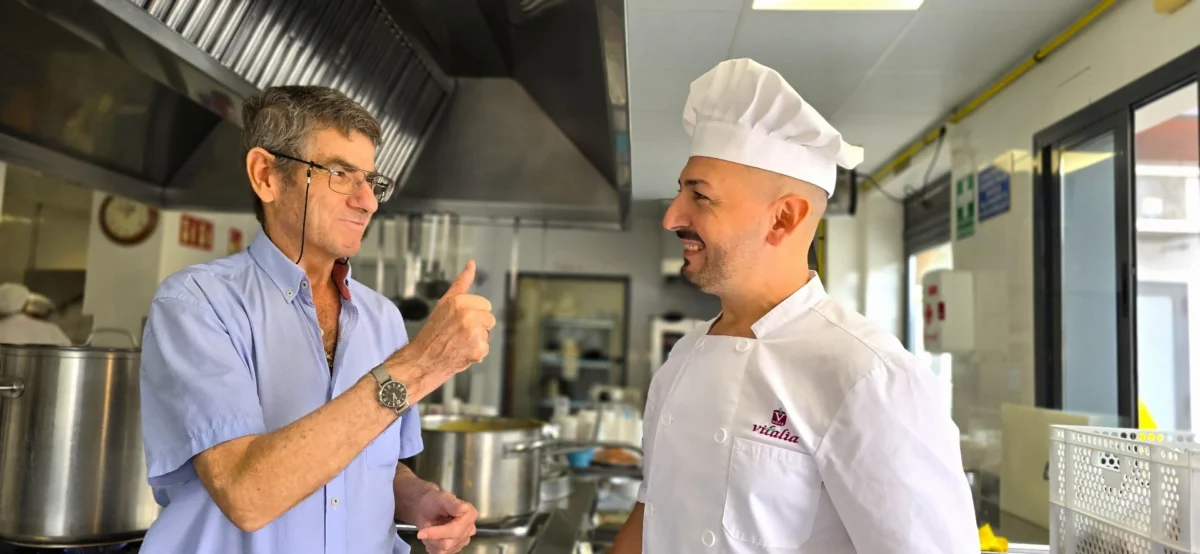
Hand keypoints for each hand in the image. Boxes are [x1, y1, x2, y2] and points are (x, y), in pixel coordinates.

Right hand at [390, 260, 495, 400]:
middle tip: (459, 333)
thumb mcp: (444, 303)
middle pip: (489, 319)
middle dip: (478, 327)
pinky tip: (461, 353)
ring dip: (476, 341)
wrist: (421, 360)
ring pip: (487, 335)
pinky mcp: (477, 350)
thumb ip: (461, 283)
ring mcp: (473, 333)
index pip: (485, 305)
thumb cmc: (432, 332)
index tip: (460, 321)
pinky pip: (485, 350)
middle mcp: (467, 315)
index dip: (474, 314)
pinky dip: (475, 354)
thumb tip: (472, 263)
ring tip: (459, 343)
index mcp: (459, 302)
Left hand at [412, 489, 477, 553]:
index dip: (438, 532)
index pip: (456, 529)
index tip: (423, 530)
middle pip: (450, 542)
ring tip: (430, 529)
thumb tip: (463, 508)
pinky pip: (440, 553)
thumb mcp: (441, 498)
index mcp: (470, 515)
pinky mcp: (454, 549)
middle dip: (433, 536)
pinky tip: (431, 536)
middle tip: (423, 528)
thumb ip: (452, 503)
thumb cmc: (434, 501)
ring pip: (444, 549)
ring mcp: (462, 541)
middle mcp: (469, 529)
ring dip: (431, 540)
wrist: (426, 509)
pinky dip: (431, 546)